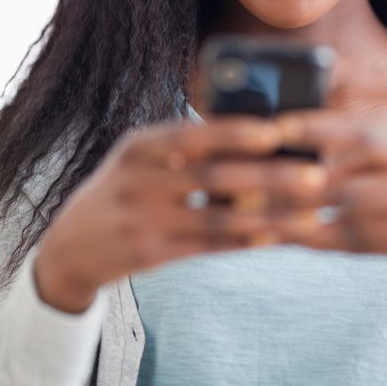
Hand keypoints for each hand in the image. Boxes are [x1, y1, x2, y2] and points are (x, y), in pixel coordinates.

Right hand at [33, 116, 326, 312]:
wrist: (72, 241)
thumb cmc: (126, 185)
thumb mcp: (142, 155)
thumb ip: (187, 144)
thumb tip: (256, 133)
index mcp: (140, 144)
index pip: (193, 133)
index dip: (236, 132)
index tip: (277, 132)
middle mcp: (140, 179)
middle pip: (214, 176)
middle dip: (268, 177)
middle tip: (314, 176)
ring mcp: (144, 219)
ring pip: (218, 217)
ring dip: (269, 216)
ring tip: (309, 214)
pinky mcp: (151, 253)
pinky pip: (209, 246)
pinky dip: (246, 241)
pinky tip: (277, 237)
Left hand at [273, 110, 386, 301]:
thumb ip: (365, 146)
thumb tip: (304, 143)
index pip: (360, 136)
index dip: (316, 130)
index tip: (276, 127)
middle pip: (350, 184)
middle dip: (298, 184)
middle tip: (254, 180)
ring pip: (351, 222)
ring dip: (301, 220)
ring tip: (262, 213)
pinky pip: (362, 248)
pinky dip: (323, 241)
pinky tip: (292, 236)